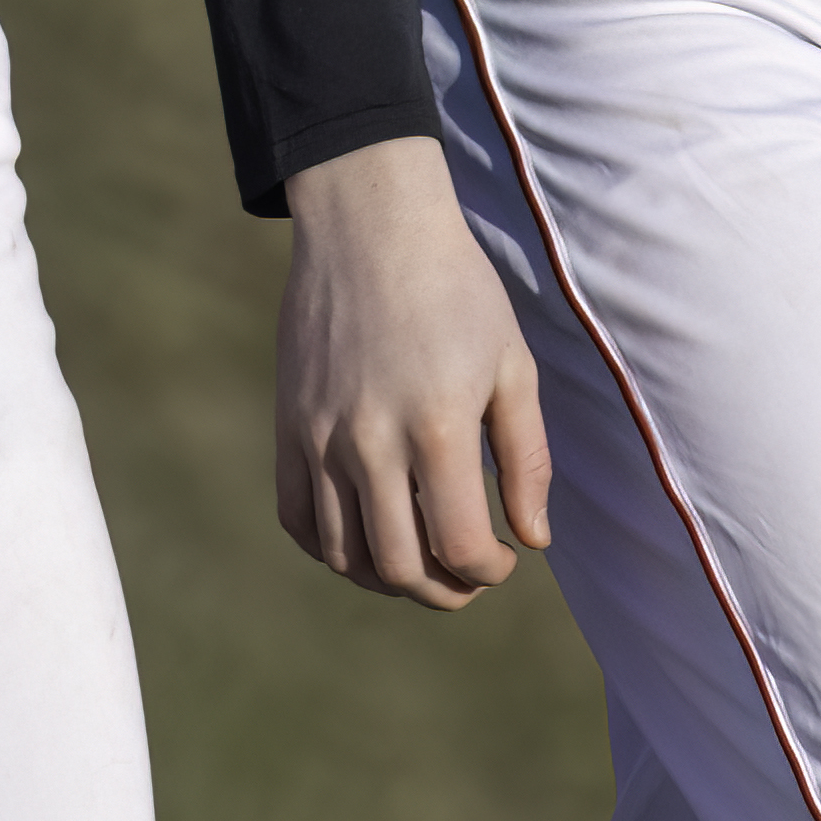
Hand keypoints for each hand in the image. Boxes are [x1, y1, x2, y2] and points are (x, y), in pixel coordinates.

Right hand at [276, 136, 551, 607]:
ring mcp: (319, 438)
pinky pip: (296, 517)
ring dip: (387, 578)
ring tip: (420, 563)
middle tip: (465, 577)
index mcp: (438, 428)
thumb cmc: (457, 291)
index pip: (460, 547)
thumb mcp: (513, 367)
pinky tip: (364, 536)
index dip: (490, 572)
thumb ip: (526, 459)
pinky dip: (330, 547)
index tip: (505, 558)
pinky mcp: (288, 427)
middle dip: (442, 591)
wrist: (371, 228)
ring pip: (342, 554)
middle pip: (397, 568)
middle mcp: (370, 442)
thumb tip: (532, 539)